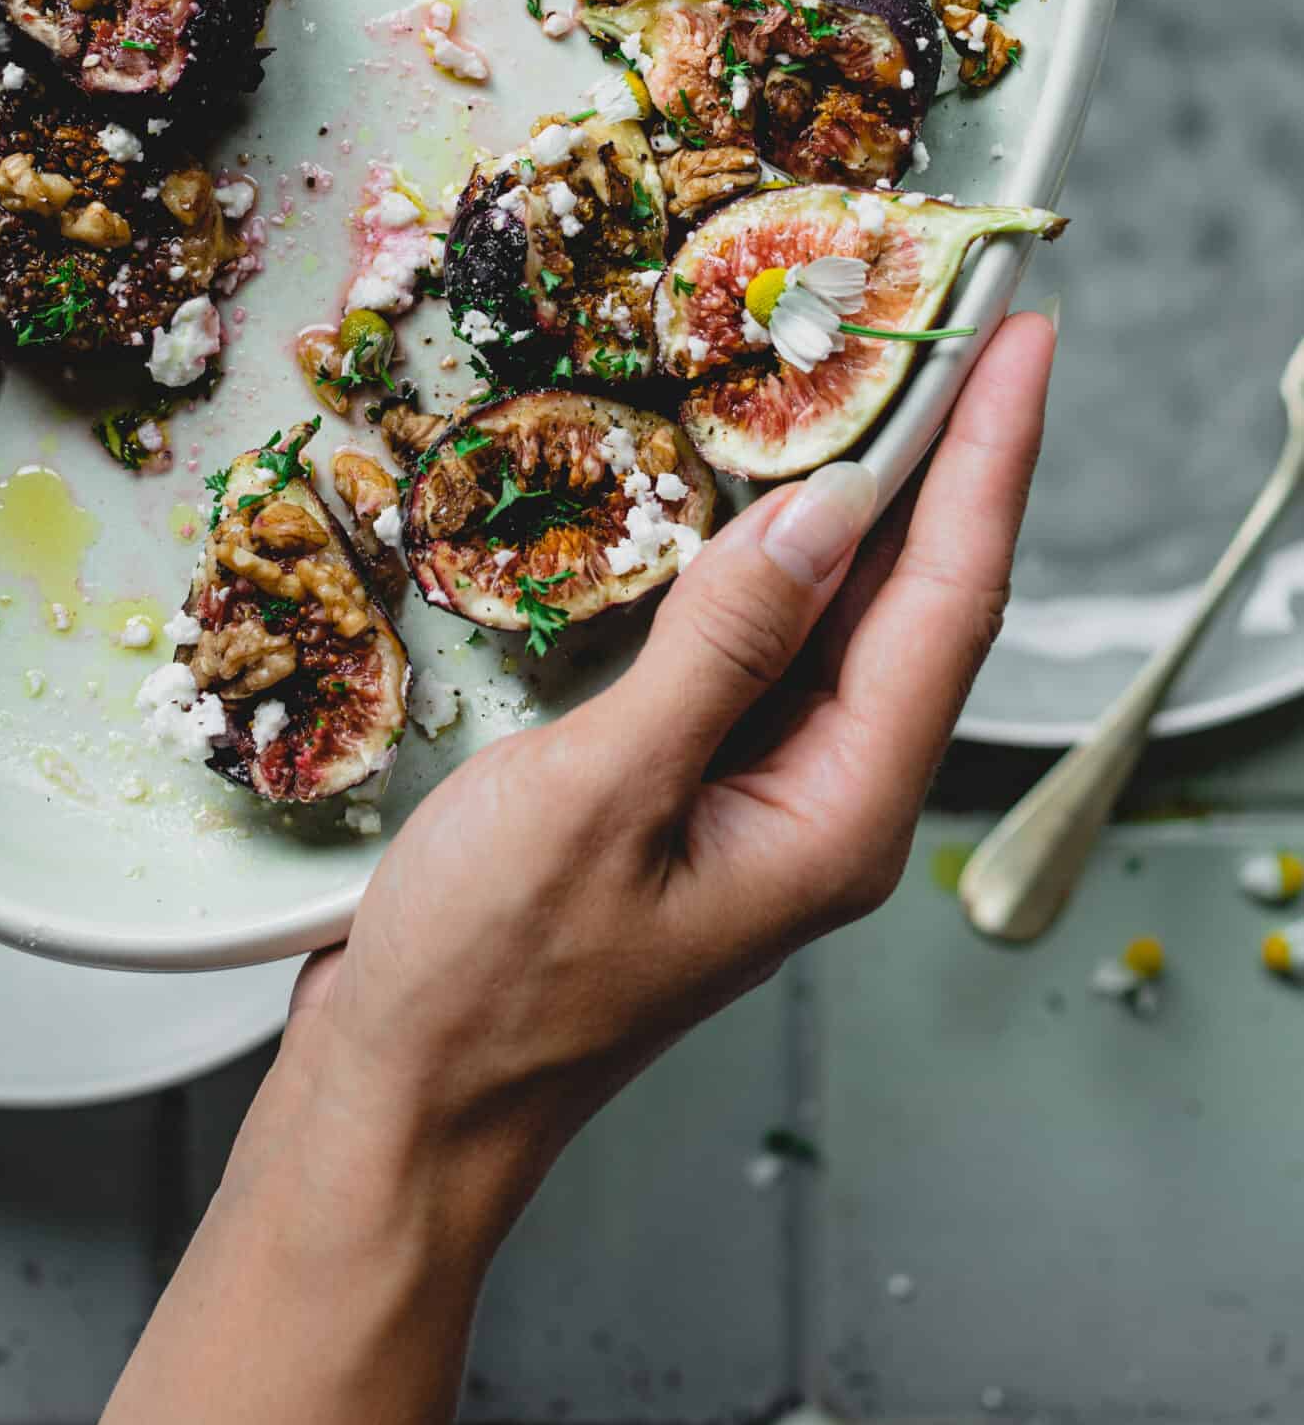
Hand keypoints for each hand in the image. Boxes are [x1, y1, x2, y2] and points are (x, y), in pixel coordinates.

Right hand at [93, 313, 1053, 1424]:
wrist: (404, 1100)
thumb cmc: (488, 976)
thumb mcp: (602, 791)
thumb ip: (722, 646)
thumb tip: (826, 511)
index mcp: (834, 817)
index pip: (946, 604)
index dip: (990, 460)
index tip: (1020, 339)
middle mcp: (825, 805)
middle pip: (920, 604)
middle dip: (952, 460)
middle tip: (963, 324)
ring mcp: (763, 799)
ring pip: (848, 622)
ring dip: (873, 499)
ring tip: (886, 376)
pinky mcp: (698, 789)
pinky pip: (771, 648)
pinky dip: (783, 558)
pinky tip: (766, 497)